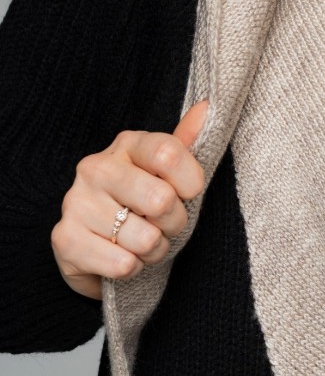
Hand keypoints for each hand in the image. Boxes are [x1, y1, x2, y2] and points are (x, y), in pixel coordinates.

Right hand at [51, 99, 208, 301]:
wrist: (96, 245)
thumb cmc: (141, 204)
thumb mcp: (166, 174)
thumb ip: (185, 144)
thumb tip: (208, 107)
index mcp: (126, 145)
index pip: (169, 153)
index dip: (191, 182)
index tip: (189, 193)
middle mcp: (96, 167)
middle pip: (161, 200)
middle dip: (174, 223)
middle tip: (163, 225)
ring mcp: (76, 202)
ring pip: (145, 238)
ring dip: (154, 250)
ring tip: (143, 243)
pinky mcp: (65, 239)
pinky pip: (123, 264)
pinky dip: (133, 269)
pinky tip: (122, 256)